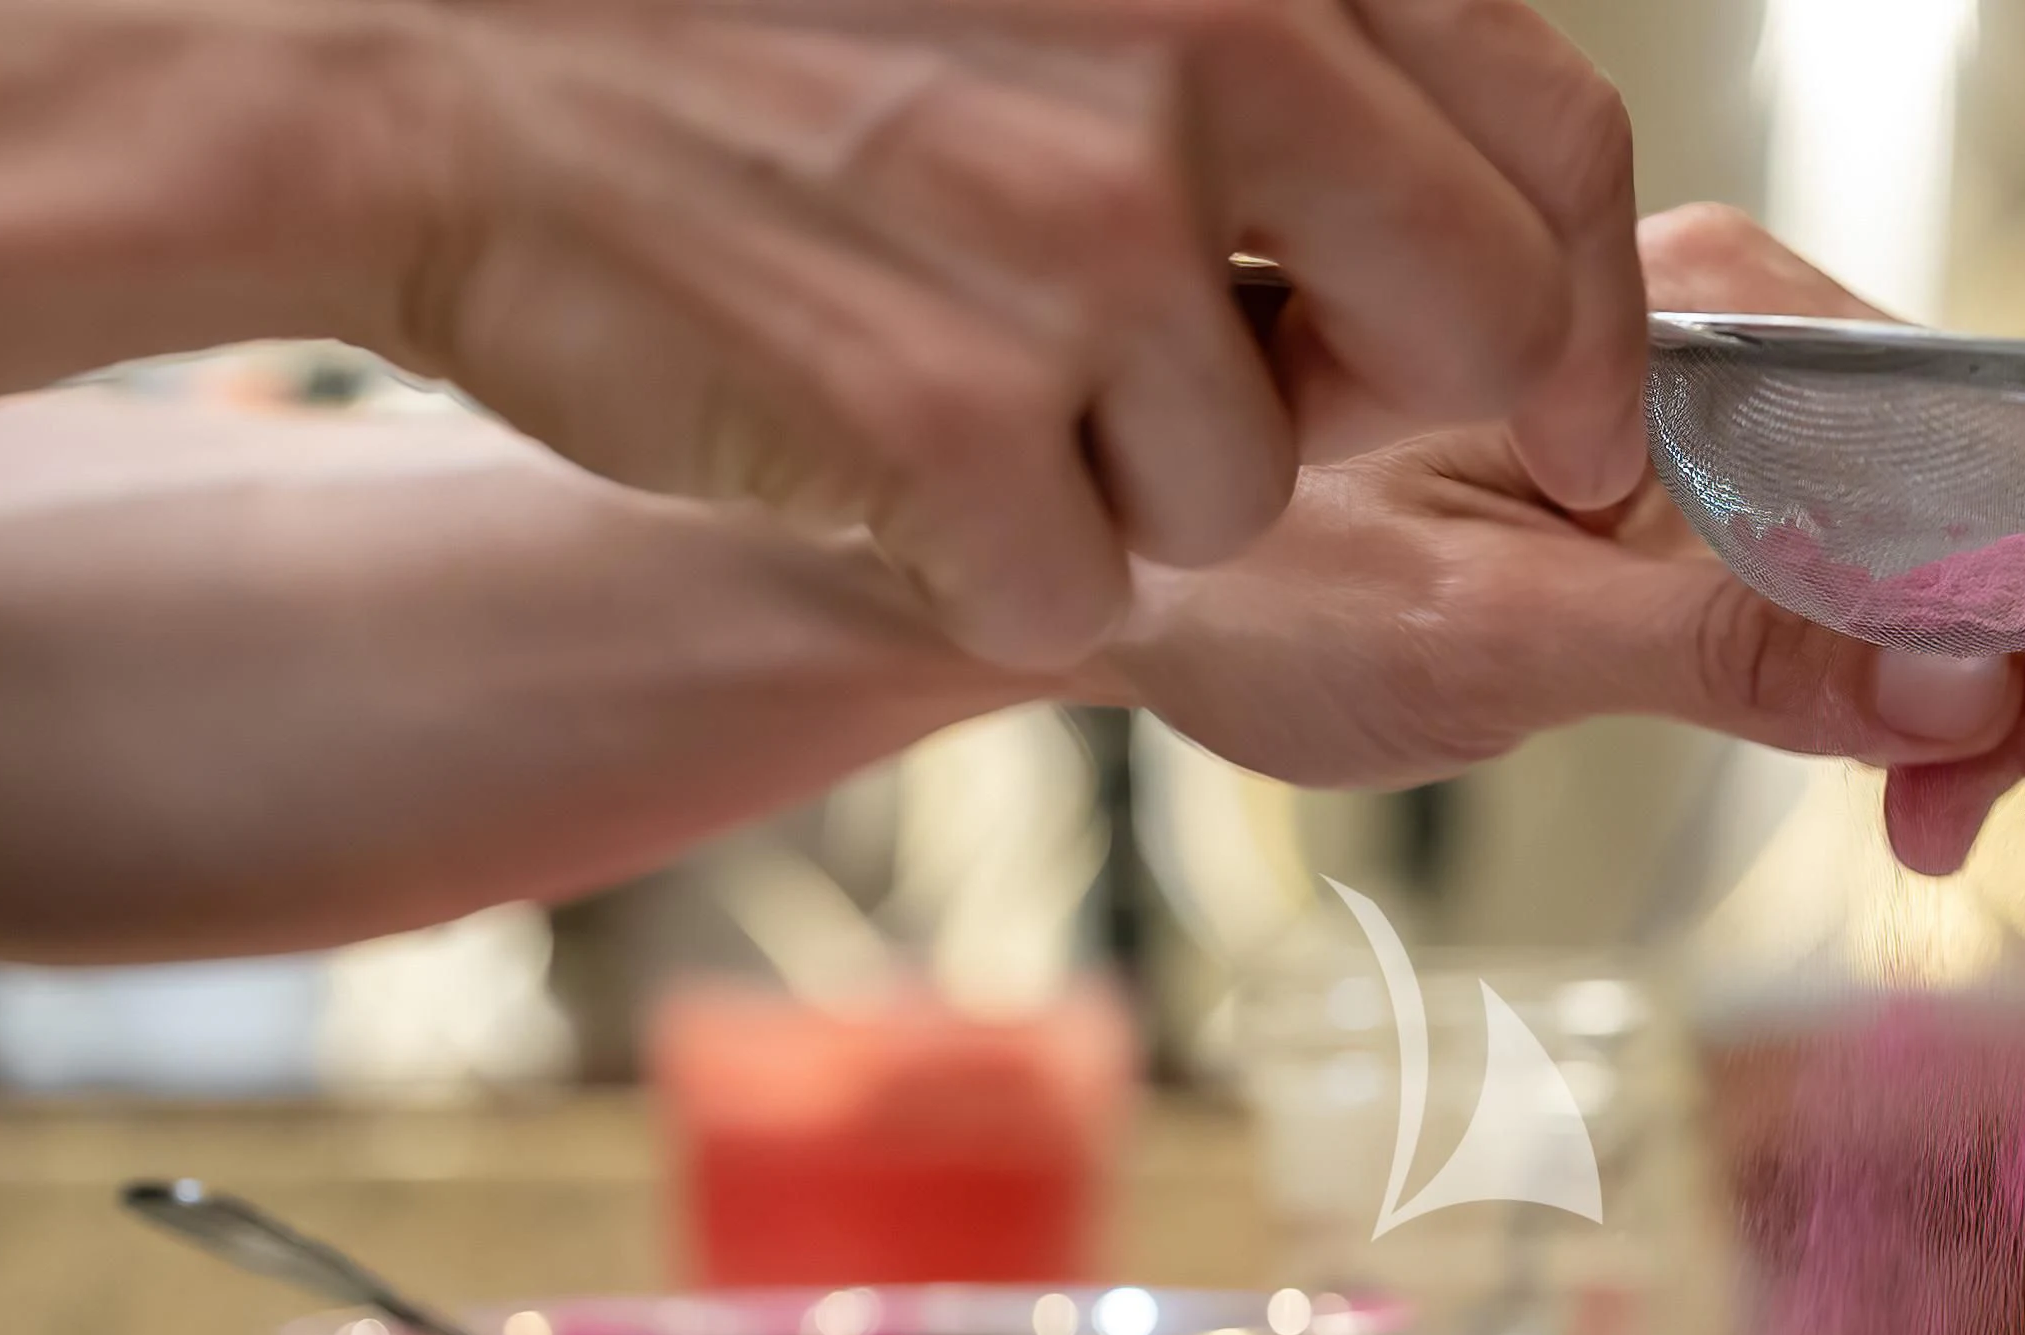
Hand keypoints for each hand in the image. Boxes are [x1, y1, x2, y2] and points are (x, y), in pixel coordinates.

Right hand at [369, 0, 1646, 668]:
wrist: (432, 67)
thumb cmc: (747, 19)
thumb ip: (1279, 61)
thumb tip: (1465, 233)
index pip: (1554, 149)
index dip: (1592, 320)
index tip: (1584, 418)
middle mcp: (1198, 71)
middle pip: (1472, 342)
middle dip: (1377, 403)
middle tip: (1235, 383)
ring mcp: (1081, 255)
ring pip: (1246, 488)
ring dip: (1123, 470)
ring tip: (948, 339)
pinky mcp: (958, 430)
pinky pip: (1081, 587)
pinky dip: (986, 555)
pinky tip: (868, 429)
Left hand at [1096, 205, 2024, 875]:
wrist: (1131, 579)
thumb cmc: (1251, 587)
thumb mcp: (1492, 640)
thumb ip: (1730, 653)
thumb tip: (1963, 679)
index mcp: (1680, 318)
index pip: (1953, 456)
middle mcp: (1716, 327)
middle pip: (1965, 493)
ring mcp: (1706, 399)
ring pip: (1916, 541)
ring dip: (1965, 691)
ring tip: (1939, 832)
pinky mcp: (1680, 476)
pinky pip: (1839, 562)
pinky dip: (1883, 676)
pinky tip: (1898, 772)